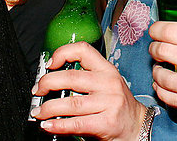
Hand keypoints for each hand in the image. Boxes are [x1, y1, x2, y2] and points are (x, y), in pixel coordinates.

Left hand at [31, 41, 147, 140]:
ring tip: (38, 112)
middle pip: (70, 77)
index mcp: (107, 69)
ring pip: (70, 103)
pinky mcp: (106, 123)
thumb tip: (53, 80)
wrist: (138, 126)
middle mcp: (108, 83)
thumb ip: (85, 78)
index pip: (83, 50)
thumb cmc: (118, 105)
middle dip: (47, 83)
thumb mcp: (106, 83)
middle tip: (38, 90)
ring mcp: (108, 103)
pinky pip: (76, 123)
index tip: (49, 64)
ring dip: (48, 108)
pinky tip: (48, 125)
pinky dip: (58, 125)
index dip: (62, 53)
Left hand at [148, 21, 176, 123]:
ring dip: (155, 71)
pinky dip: (161, 90)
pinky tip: (161, 85)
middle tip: (154, 49)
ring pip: (165, 78)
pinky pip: (172, 99)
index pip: (173, 32)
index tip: (154, 31)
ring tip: (158, 68)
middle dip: (154, 49)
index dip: (157, 30)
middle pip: (165, 52)